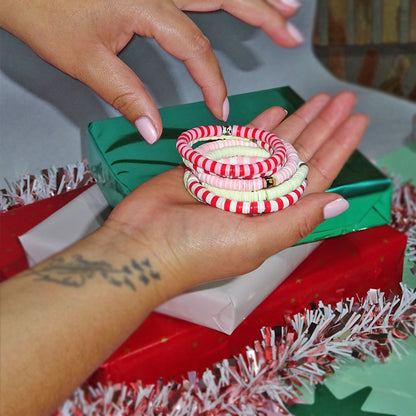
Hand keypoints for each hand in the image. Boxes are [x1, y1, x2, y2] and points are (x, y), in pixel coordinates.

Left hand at [1, 0, 302, 143]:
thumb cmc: (42, 9)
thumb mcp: (84, 61)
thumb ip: (126, 95)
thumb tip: (154, 131)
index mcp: (148, 4)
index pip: (196, 48)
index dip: (212, 81)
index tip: (220, 109)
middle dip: (264, 14)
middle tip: (293, 30)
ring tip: (286, 3)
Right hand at [105, 91, 367, 299]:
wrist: (141, 244)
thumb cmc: (197, 250)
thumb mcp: (253, 240)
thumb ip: (295, 219)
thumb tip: (339, 200)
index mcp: (273, 218)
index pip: (314, 180)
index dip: (337, 151)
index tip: (355, 124)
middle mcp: (258, 197)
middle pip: (297, 156)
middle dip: (321, 128)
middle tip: (342, 101)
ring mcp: (234, 179)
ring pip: (272, 144)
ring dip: (295, 122)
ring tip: (318, 100)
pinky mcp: (209, 165)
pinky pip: (239, 142)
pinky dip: (257, 127)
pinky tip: (276, 112)